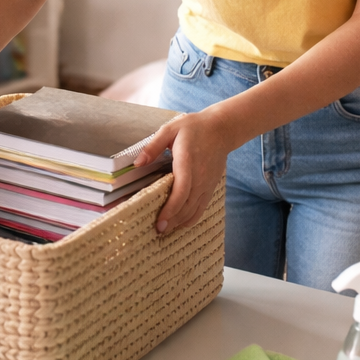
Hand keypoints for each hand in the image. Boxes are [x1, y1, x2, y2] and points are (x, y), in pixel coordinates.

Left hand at [135, 106, 239, 234]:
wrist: (222, 129)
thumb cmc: (194, 128)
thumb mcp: (170, 129)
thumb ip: (152, 146)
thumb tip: (137, 163)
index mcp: (188, 162)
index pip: (181, 191)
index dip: (171, 209)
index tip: (160, 221)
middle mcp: (200, 177)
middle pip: (187, 206)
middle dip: (173, 221)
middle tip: (157, 230)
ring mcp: (207, 184)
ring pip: (195, 210)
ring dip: (181, 222)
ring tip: (166, 230)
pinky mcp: (211, 187)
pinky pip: (202, 207)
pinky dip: (191, 218)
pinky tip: (180, 223)